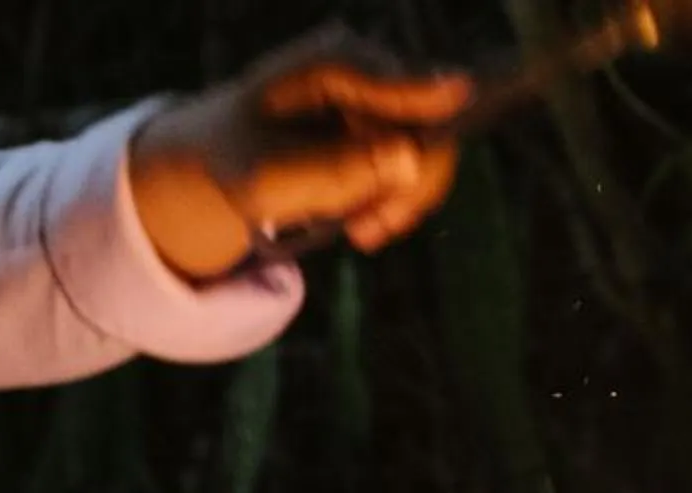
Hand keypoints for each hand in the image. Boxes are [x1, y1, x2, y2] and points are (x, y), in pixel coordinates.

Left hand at [129, 28, 472, 278]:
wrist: (232, 160)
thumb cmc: (241, 162)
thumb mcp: (269, 180)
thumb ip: (333, 171)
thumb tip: (409, 158)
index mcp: (329, 62)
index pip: (391, 77)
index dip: (427, 88)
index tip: (459, 95)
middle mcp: (368, 70)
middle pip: (428, 120)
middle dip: (408, 182)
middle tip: (365, 231)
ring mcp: (385, 99)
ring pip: (432, 153)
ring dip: (400, 202)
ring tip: (359, 231)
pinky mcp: (393, 128)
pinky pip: (421, 171)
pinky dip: (396, 204)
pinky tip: (363, 222)